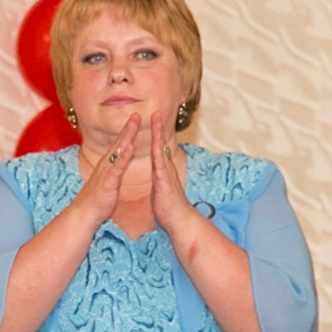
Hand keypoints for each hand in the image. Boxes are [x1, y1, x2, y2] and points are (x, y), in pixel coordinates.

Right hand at [70, 114, 142, 225]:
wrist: (84, 214)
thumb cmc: (96, 201)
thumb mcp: (107, 183)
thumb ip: (112, 173)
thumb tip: (115, 168)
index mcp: (107, 166)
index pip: (118, 146)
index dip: (126, 132)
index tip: (134, 120)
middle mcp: (105, 165)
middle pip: (119, 143)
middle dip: (127, 128)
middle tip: (136, 114)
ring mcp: (106, 172)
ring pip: (118, 150)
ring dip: (127, 136)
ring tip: (135, 124)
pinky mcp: (108, 181)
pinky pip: (117, 166)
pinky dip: (124, 156)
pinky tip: (130, 147)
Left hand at [144, 110, 194, 236]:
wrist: (178, 220)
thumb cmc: (168, 207)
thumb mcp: (161, 188)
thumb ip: (160, 178)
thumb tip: (158, 172)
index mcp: (162, 170)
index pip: (158, 148)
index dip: (155, 134)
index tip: (152, 120)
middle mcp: (166, 169)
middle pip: (161, 144)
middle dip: (158, 128)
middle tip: (156, 111)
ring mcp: (166, 175)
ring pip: (161, 151)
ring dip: (158, 136)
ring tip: (156, 122)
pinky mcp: (164, 184)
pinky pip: (160, 167)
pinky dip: (157, 156)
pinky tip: (156, 147)